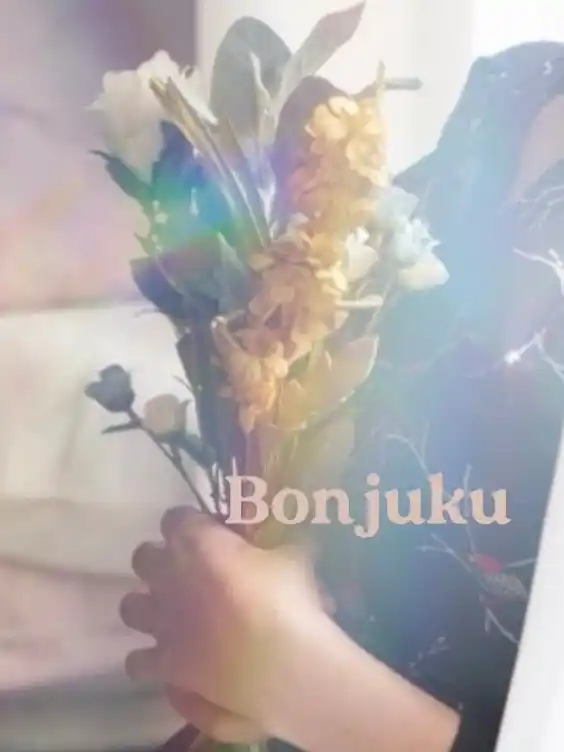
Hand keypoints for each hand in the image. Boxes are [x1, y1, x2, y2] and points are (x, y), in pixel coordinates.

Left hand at [120, 507, 331, 743]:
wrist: (280, 662)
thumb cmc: (287, 598)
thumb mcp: (295, 554)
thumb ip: (279, 541)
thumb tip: (290, 536)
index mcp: (195, 541)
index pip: (175, 517)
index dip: (192, 524)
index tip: (212, 532)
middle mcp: (167, 576)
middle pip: (143, 557)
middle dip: (162, 561)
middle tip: (191, 572)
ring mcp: (160, 621)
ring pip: (131, 607)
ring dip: (149, 607)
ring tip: (174, 615)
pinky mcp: (163, 663)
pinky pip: (137, 661)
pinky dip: (152, 660)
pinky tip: (174, 660)